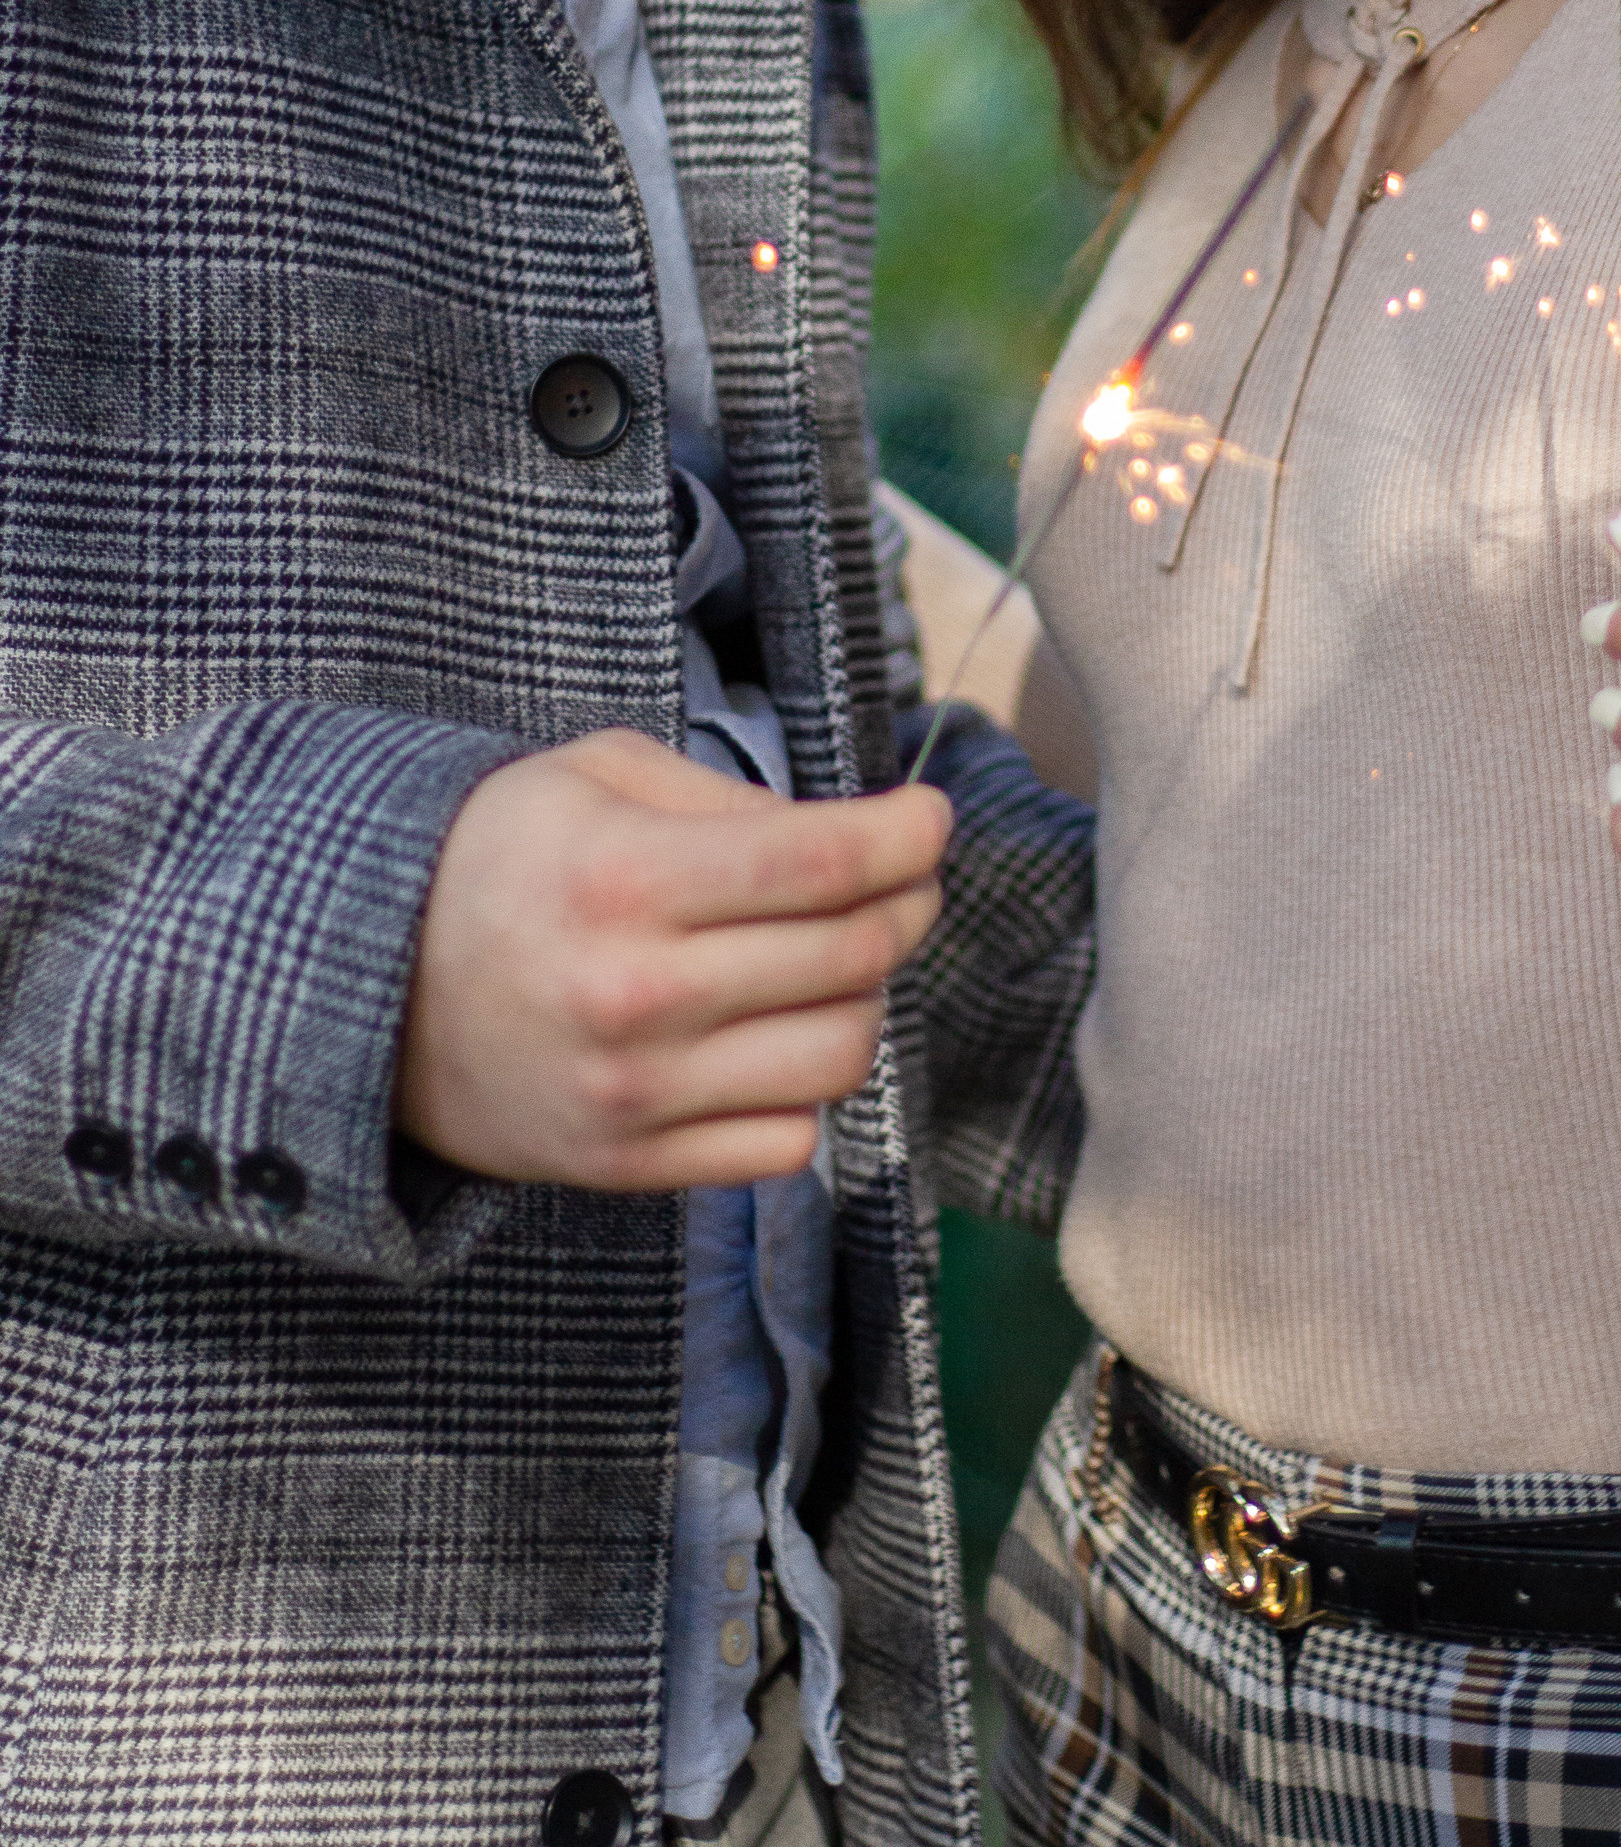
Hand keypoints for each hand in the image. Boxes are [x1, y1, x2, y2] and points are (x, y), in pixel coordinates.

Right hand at [395, 726, 949, 1188]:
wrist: (366, 988)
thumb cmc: (497, 858)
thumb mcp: (598, 776)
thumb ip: (731, 801)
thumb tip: (852, 841)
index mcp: (630, 880)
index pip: (824, 864)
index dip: (907, 835)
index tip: (931, 817)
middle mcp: (639, 996)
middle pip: (850, 957)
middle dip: (907, 904)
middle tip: (905, 879)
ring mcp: (636, 1095)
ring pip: (839, 1057)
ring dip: (864, 999)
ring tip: (835, 959)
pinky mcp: (630, 1166)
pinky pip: (785, 1142)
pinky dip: (804, 1088)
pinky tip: (774, 1036)